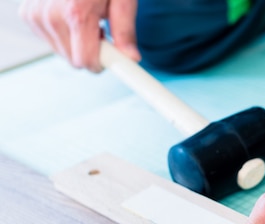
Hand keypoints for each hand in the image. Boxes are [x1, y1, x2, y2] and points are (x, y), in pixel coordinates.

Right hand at [19, 0, 139, 70]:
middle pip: (74, 60)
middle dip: (90, 50)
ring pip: (62, 52)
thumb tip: (131, 58)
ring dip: (76, 42)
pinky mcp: (27, 14)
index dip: (103, 62)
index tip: (113, 55)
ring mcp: (35, 15)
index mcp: (76, 14)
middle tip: (100, 28)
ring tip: (85, 16)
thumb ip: (125, 30)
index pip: (86, 62)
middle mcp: (51, 16)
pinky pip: (50, 40)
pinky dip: (62, 33)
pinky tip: (70, 14)